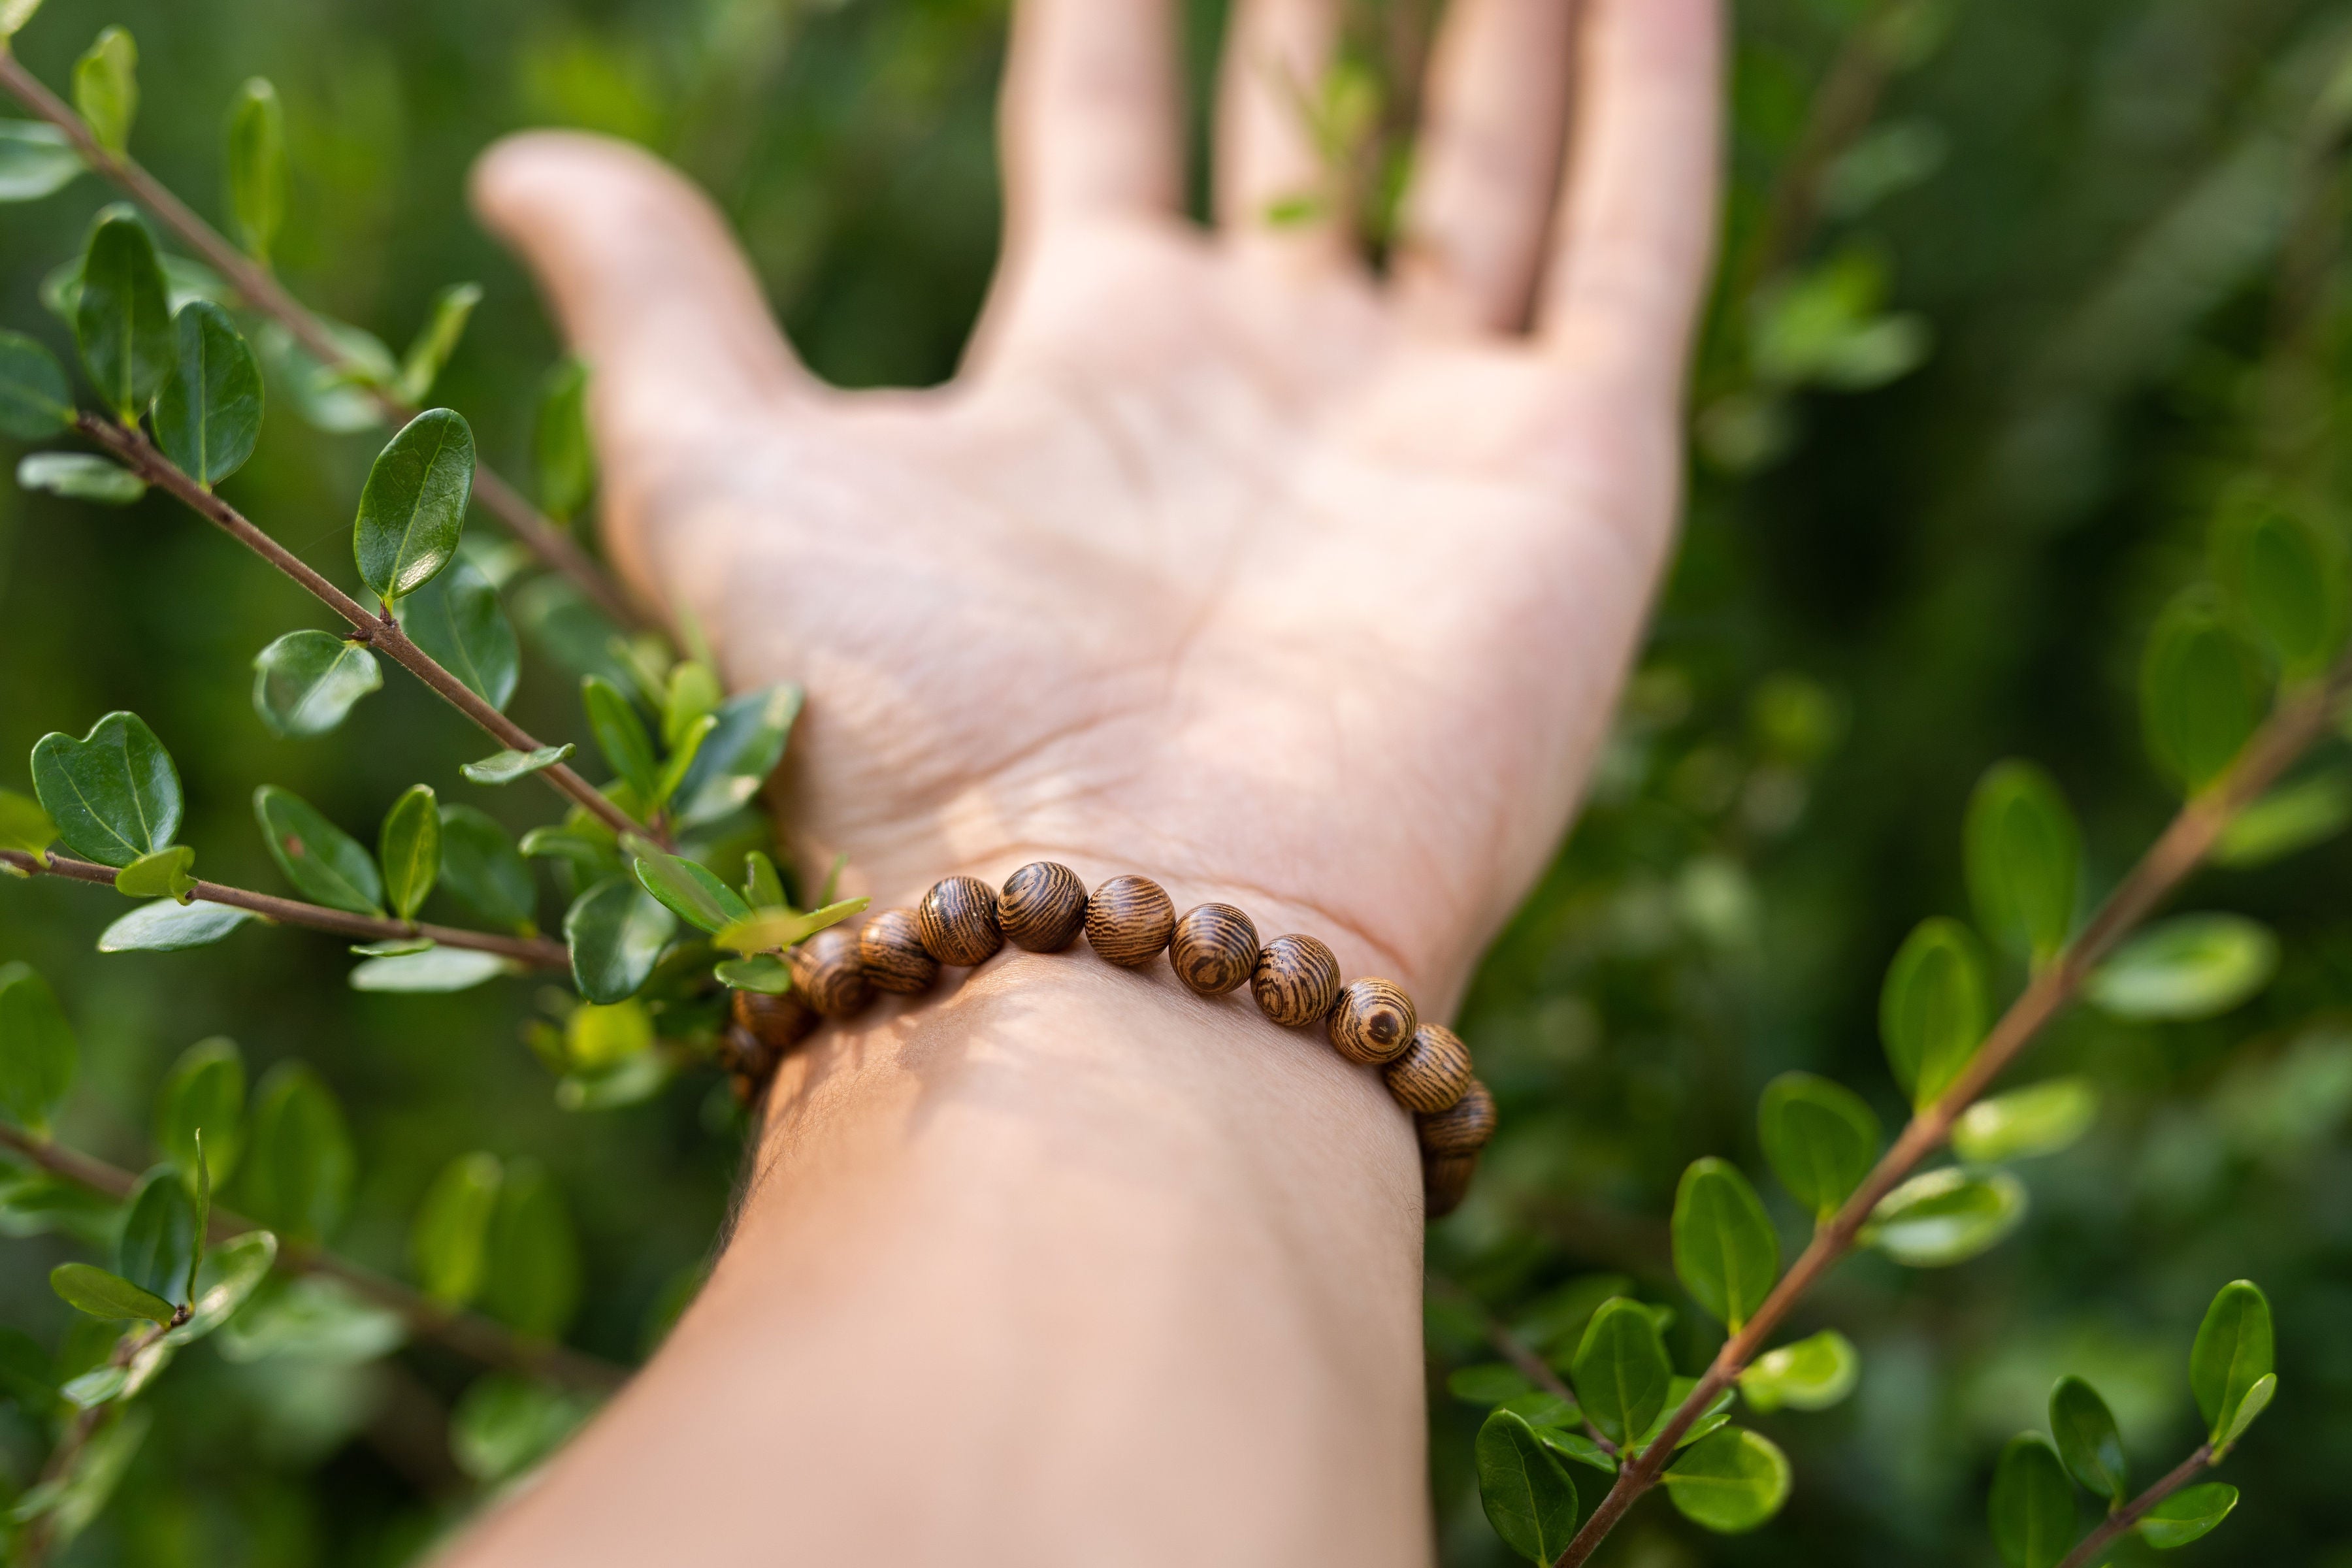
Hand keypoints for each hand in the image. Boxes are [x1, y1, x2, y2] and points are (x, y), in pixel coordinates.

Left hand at [474, 0, 1719, 1005]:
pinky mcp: (1575, 478)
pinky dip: (1653, 99)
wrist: (1123, 946)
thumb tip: (522, 165)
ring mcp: (1433, 430)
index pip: (1116, 136)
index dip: (1116, 18)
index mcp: (1090, 374)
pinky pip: (1631, 241)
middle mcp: (1271, 392)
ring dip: (1515, 26)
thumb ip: (658, 308)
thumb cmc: (906, 740)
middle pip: (1316, 141)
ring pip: (1495, 166)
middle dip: (1336, 8)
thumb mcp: (724, 487)